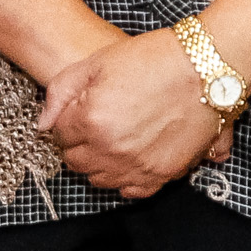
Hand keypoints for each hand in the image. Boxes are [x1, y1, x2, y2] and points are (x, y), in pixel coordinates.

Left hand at [41, 32, 228, 198]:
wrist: (207, 68)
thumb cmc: (155, 59)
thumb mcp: (97, 62)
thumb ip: (60, 92)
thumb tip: (43, 124)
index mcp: (90, 120)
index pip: (58, 135)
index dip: (66, 121)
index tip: (78, 112)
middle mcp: (111, 149)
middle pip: (75, 161)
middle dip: (79, 143)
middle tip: (95, 124)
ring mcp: (137, 166)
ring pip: (100, 179)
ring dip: (100, 162)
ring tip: (115, 138)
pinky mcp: (162, 174)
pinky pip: (132, 191)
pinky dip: (126, 178)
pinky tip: (131, 156)